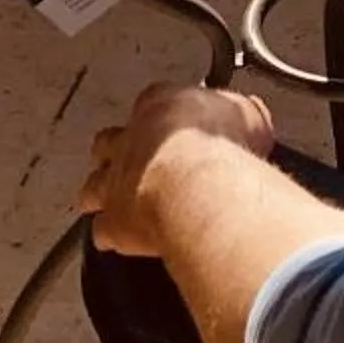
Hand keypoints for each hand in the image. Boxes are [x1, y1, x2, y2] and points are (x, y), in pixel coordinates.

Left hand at [77, 82, 275, 257]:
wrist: (198, 188)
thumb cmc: (220, 148)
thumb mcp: (248, 117)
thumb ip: (242, 113)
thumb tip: (250, 112)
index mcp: (159, 106)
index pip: (152, 103)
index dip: (159, 116)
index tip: (172, 125)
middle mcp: (130, 140)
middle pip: (108, 141)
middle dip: (113, 151)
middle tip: (129, 161)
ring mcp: (116, 181)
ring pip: (94, 185)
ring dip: (99, 193)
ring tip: (109, 200)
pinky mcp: (114, 220)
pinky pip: (101, 229)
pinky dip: (107, 234)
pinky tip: (117, 239)